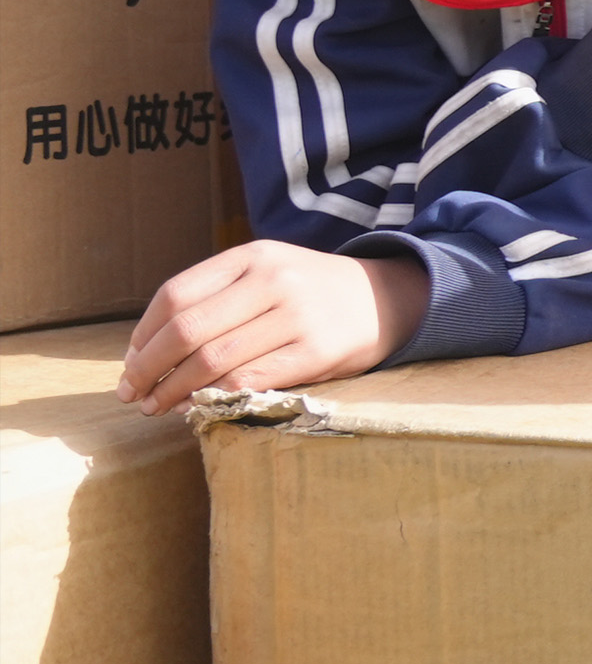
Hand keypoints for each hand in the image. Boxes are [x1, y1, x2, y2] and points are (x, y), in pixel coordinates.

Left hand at [115, 241, 429, 410]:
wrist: (389, 299)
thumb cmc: (311, 294)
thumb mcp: (267, 273)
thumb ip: (216, 298)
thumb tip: (145, 352)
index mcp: (253, 256)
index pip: (175, 295)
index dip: (142, 336)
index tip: (130, 365)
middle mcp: (274, 280)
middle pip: (186, 329)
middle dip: (148, 369)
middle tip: (133, 394)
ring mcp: (297, 315)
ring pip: (212, 359)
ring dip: (174, 391)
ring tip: (158, 407)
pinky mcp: (317, 350)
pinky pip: (250, 380)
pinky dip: (214, 398)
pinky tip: (199, 406)